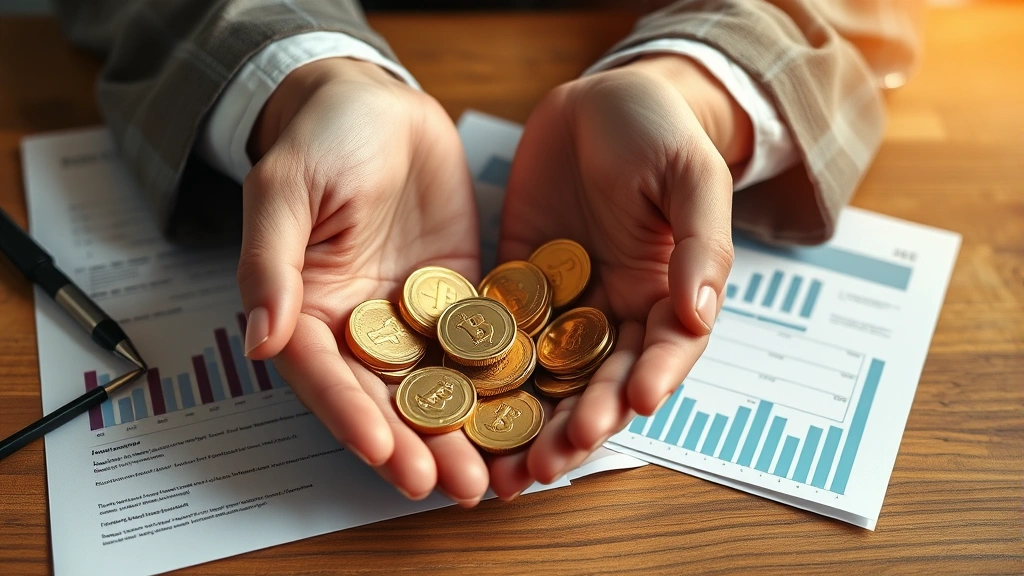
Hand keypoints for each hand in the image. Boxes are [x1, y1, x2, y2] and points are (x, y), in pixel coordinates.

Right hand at [240, 59, 488, 505]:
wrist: (378, 105)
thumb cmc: (321, 139)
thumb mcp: (284, 191)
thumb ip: (270, 264)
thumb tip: (260, 339)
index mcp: (306, 311)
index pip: (323, 376)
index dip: (349, 416)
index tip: (381, 451)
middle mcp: (360, 328)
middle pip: (384, 398)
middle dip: (416, 444)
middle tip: (450, 485)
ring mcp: (413, 318)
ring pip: (435, 386)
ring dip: (460, 433)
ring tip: (489, 476)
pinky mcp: (460, 299)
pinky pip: (478, 347)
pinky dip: (498, 384)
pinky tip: (526, 415)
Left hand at [490, 54, 751, 497]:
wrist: (599, 101)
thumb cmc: (658, 132)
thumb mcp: (690, 178)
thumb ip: (700, 245)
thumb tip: (699, 312)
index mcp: (664, 294)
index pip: (661, 353)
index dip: (650, 382)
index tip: (631, 406)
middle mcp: (612, 312)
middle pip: (597, 385)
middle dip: (576, 427)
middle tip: (548, 463)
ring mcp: (561, 304)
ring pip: (545, 378)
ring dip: (527, 425)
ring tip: (503, 471)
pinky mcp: (514, 286)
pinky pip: (497, 336)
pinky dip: (483, 377)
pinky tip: (461, 411)